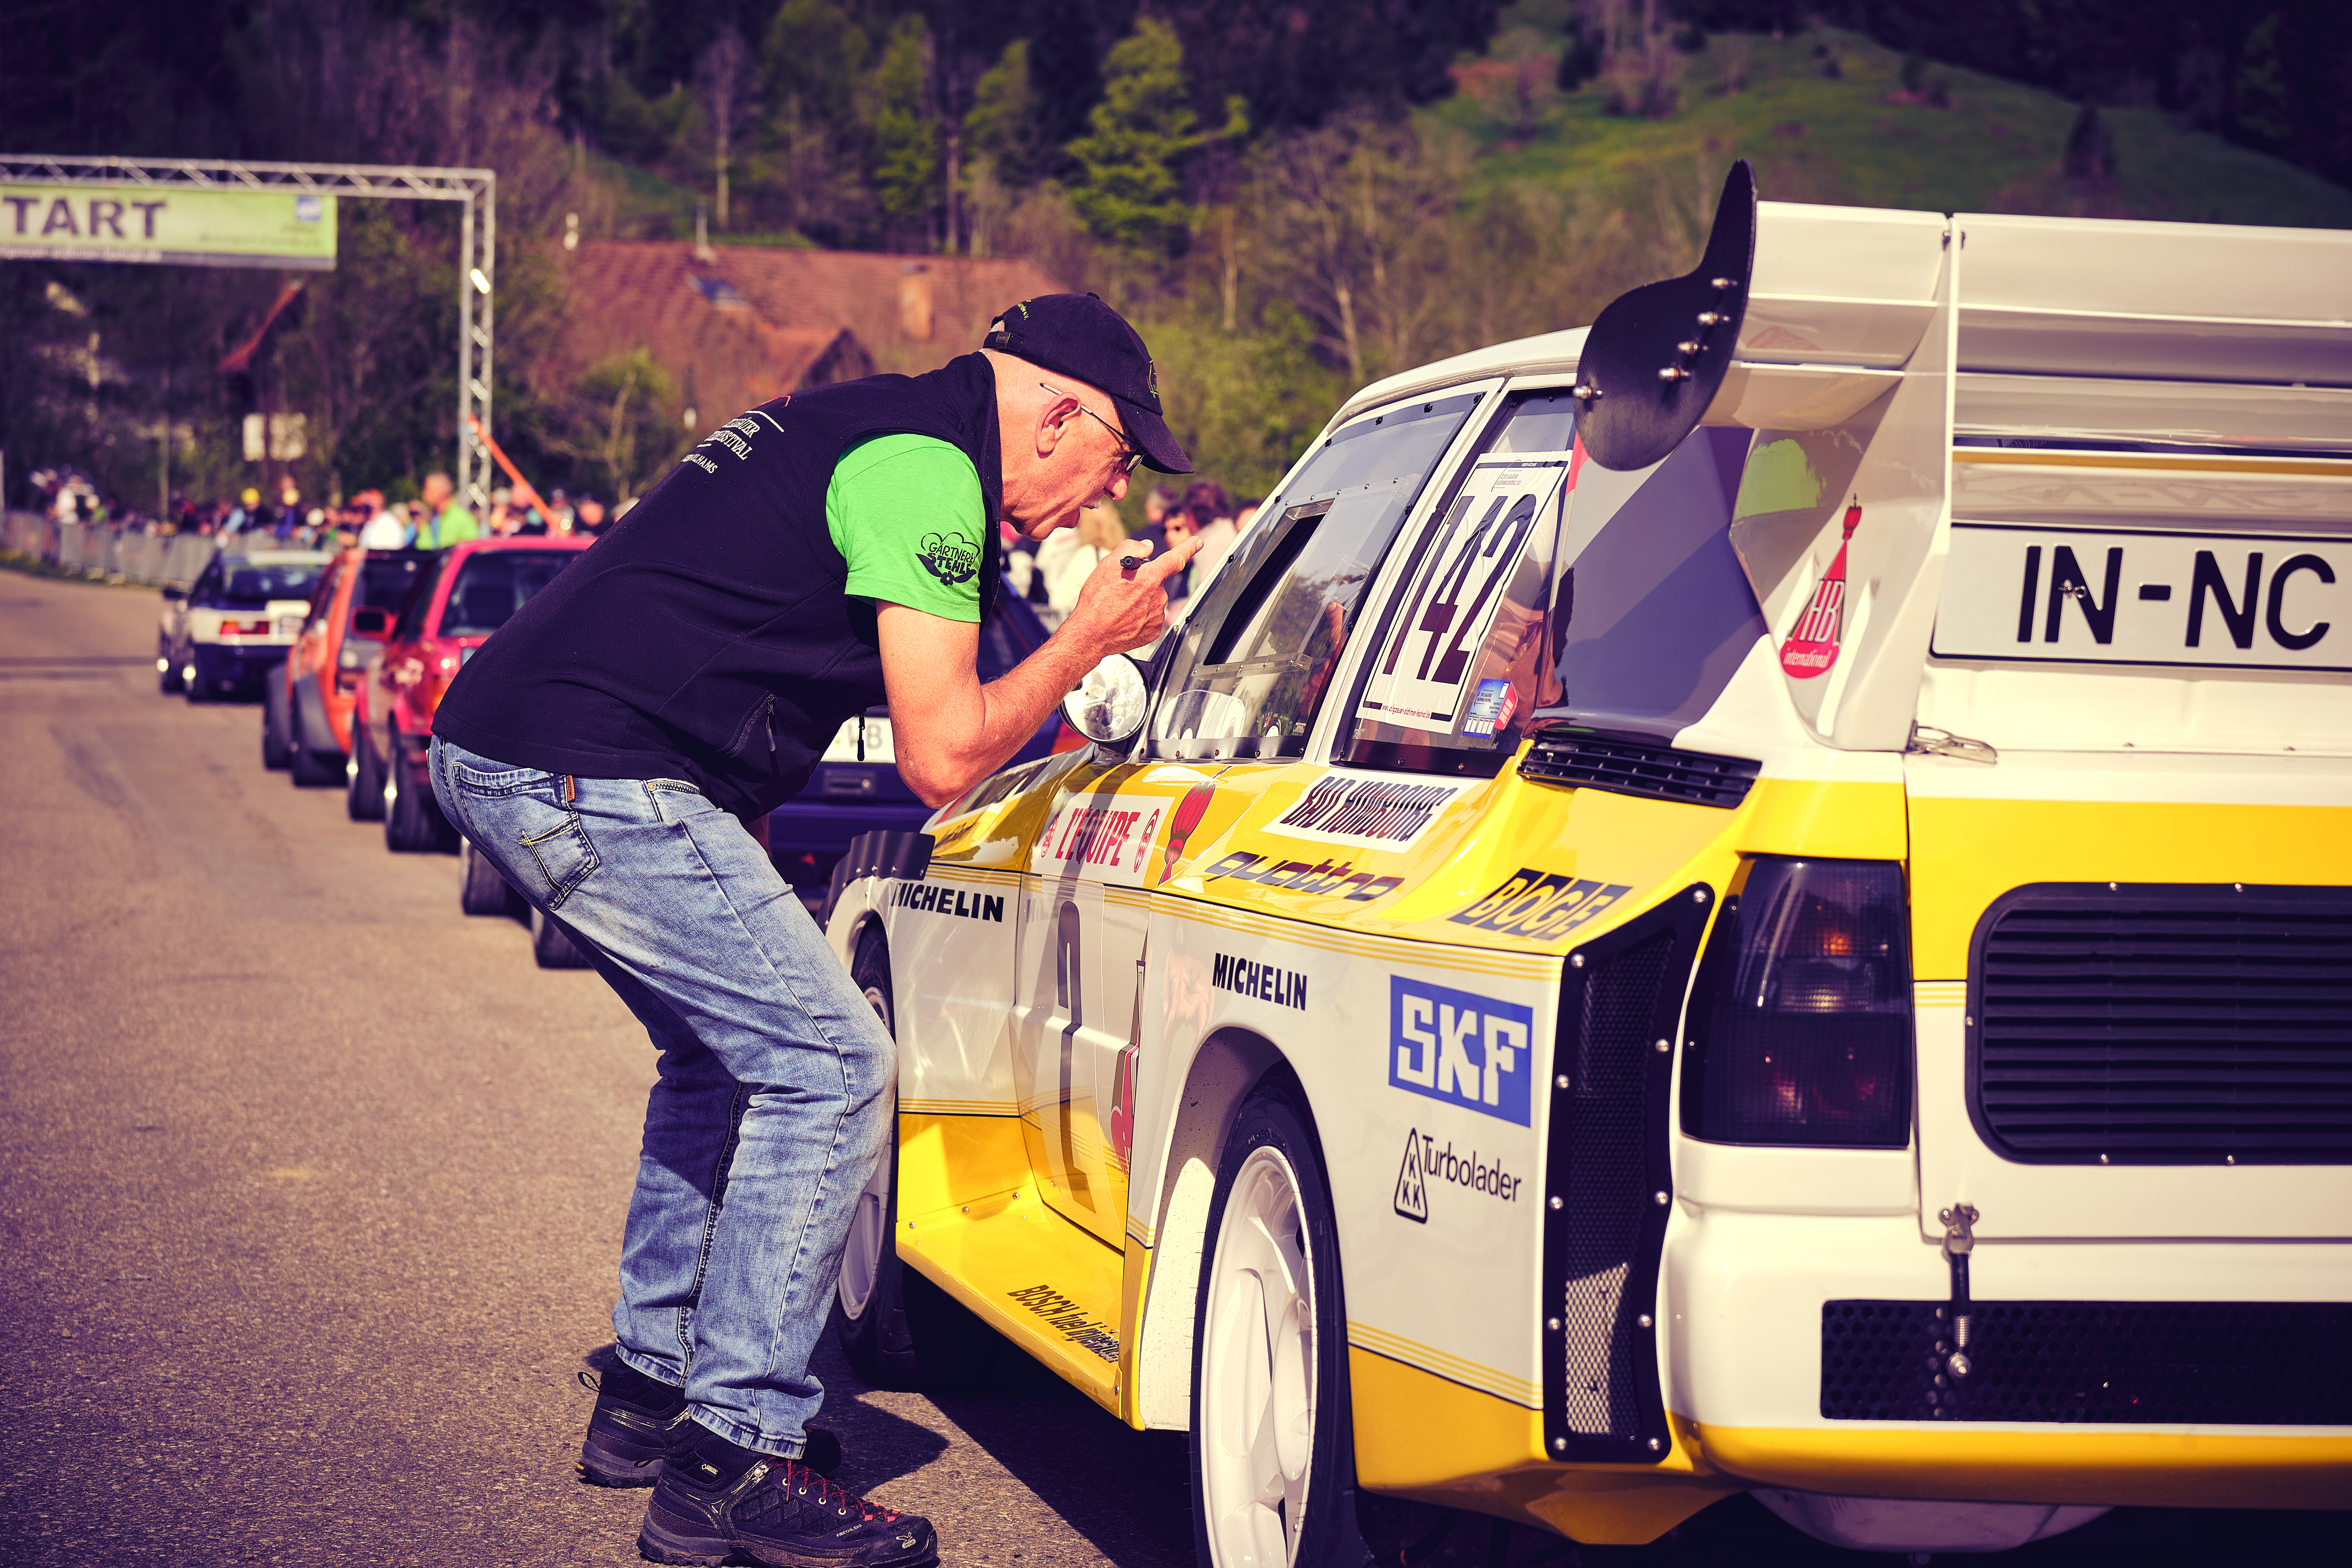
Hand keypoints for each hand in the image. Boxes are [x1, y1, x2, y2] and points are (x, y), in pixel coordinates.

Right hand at [1062, 535, 1203, 658]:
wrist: (1091, 633)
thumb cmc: (1097, 600)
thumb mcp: (1108, 564)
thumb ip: (1131, 548)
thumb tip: (1147, 547)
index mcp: (1150, 577)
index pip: (1176, 558)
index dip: (1188, 548)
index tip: (1197, 542)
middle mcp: (1158, 596)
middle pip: (1156, 582)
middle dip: (1143, 583)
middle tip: (1122, 590)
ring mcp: (1157, 615)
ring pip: (1153, 600)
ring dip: (1141, 600)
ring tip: (1120, 606)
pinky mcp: (1153, 631)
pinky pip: (1151, 617)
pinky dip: (1140, 616)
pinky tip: (1125, 617)